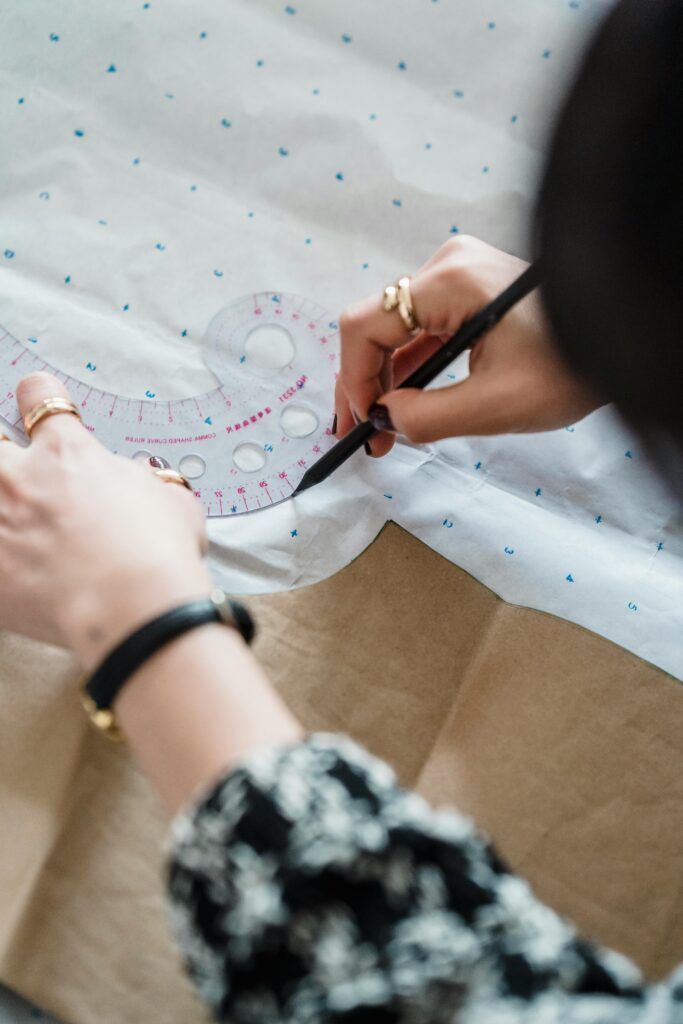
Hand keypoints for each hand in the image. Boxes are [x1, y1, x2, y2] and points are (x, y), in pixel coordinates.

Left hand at [0, 372, 209, 669]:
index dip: (40, 399)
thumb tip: (144, 484)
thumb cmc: (157, 554)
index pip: (39, 398)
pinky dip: (5, 567)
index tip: (40, 406)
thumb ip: (148, 485)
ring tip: (20, 526)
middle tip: (19, 476)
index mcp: (67, 454)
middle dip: (4, 455)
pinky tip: (19, 574)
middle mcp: (20, 481)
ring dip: (3, 508)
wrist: (131, 607)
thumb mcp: (173, 502)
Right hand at [335, 235, 604, 456]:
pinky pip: (423, 329)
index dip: (352, 380)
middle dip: (365, 385)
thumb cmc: (574, 364)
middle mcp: (447, 266)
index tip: (360, 424)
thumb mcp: (496, 405)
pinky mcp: (470, 289)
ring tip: (384, 430)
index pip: (365, 325)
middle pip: (376, 326)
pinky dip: (411, 367)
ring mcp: (459, 274)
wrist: (624, 336)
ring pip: (396, 331)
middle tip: (363, 436)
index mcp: (450, 282)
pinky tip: (407, 403)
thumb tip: (384, 420)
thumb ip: (427, 417)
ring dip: (386, 380)